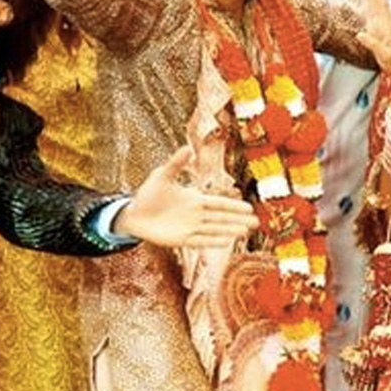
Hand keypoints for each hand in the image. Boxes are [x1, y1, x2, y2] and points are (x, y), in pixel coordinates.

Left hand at [115, 147, 258, 247]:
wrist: (133, 213)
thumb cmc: (148, 193)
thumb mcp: (162, 175)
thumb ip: (176, 164)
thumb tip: (188, 148)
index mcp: (194, 199)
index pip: (219, 203)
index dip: (234, 205)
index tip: (250, 207)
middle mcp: (195, 214)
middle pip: (222, 218)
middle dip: (239, 219)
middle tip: (257, 222)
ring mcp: (189, 228)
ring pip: (215, 229)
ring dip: (230, 231)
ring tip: (246, 231)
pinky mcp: (180, 239)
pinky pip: (200, 241)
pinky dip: (213, 241)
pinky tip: (226, 242)